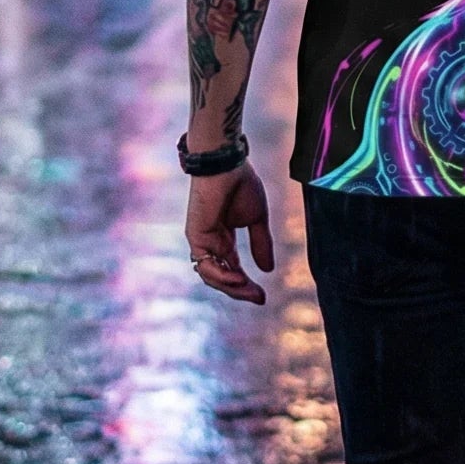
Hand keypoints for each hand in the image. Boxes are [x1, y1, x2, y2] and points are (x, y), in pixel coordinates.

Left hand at [185, 163, 275, 304]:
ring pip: (212, 276)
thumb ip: (260, 244)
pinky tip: (239, 277)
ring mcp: (202, 241)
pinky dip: (222, 275)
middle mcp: (212, 243)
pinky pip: (205, 265)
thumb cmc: (241, 184)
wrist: (227, 164)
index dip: (246, 285)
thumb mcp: (257, 220)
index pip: (233, 269)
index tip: (262, 296)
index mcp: (225, 239)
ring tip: (250, 289)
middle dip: (240, 291)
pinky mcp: (196, 237)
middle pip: (222, 277)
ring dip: (231, 287)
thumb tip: (268, 270)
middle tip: (259, 298)